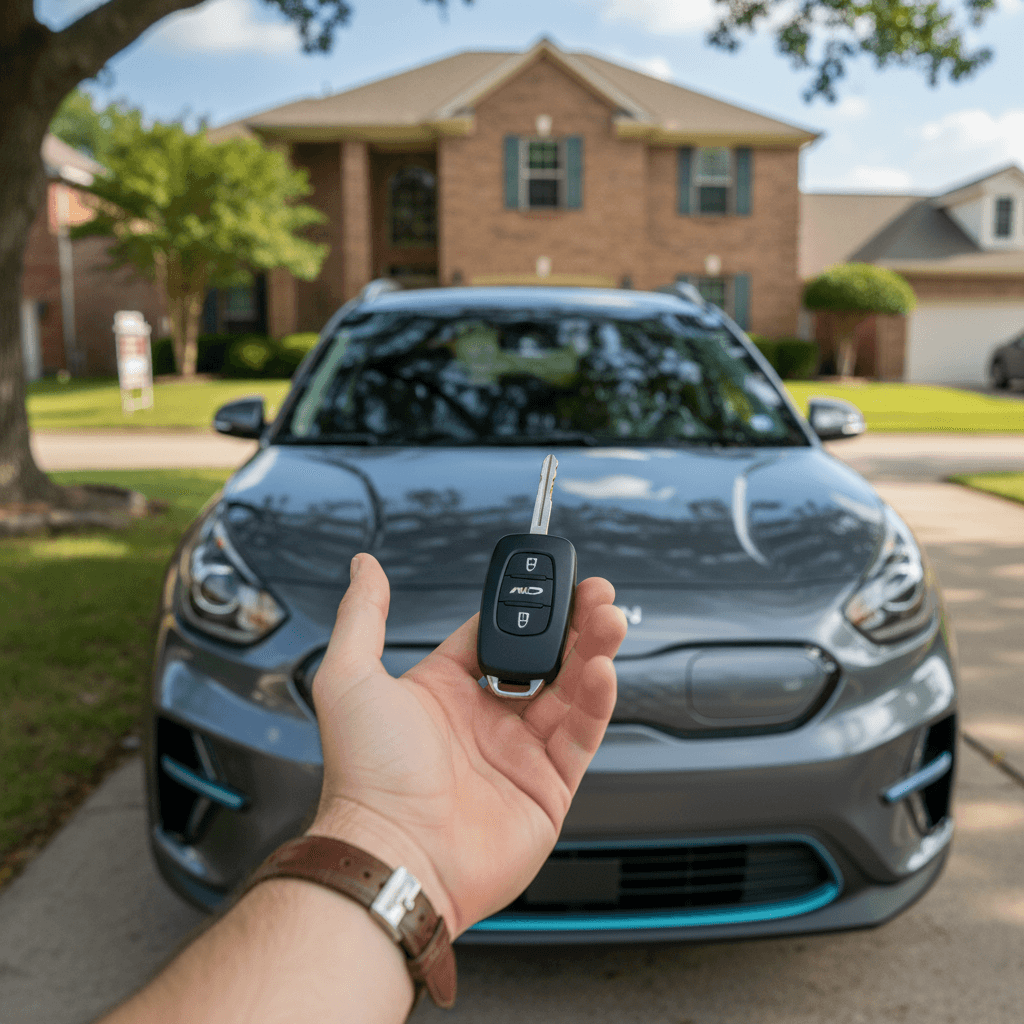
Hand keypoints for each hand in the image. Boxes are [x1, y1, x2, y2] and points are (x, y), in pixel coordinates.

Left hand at [308, 553, 626, 936]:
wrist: (395, 856)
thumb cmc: (365, 778)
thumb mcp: (350, 678)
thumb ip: (363, 616)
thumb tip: (364, 569)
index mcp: (444, 692)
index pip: (495, 636)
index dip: (525, 608)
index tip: (548, 581)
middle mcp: (484, 720)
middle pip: (543, 659)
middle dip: (573, 624)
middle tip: (594, 595)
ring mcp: (518, 753)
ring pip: (571, 691)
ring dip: (594, 652)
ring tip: (609, 620)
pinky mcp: (547, 787)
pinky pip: (582, 735)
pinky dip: (598, 701)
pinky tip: (602, 669)